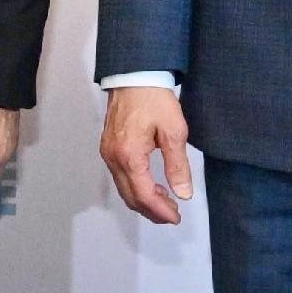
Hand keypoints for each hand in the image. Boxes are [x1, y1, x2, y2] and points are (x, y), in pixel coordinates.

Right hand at [100, 84, 192, 225]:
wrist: (134, 75)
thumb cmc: (153, 98)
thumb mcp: (173, 131)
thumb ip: (178, 165)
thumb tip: (183, 193)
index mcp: (129, 155)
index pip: (143, 195)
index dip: (160, 211)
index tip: (176, 217)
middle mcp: (114, 157)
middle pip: (130, 197)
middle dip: (152, 210)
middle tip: (173, 214)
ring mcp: (108, 153)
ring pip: (124, 188)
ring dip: (144, 200)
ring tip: (166, 202)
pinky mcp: (108, 147)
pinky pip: (120, 176)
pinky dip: (135, 186)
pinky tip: (152, 185)